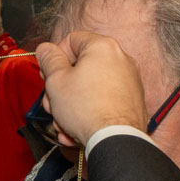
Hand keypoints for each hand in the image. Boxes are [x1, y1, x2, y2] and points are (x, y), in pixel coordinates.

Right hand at [36, 32, 145, 146]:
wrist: (116, 140)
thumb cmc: (87, 109)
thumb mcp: (56, 81)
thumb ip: (49, 60)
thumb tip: (46, 49)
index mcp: (102, 47)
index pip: (72, 40)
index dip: (55, 57)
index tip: (48, 74)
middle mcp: (121, 59)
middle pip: (81, 67)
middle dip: (62, 88)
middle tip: (52, 103)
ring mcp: (130, 80)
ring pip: (91, 87)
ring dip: (72, 105)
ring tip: (64, 124)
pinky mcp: (133, 100)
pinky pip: (104, 100)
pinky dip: (90, 112)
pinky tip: (77, 130)